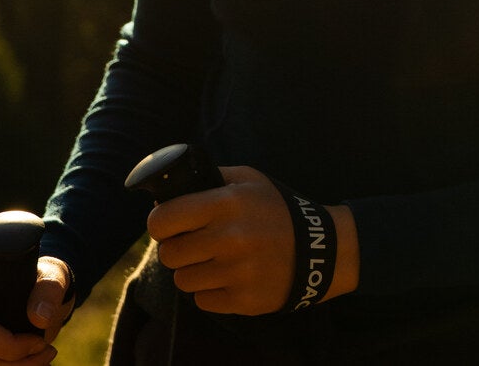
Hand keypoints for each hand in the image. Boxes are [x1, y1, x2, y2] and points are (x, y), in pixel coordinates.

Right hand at [0, 255, 73, 363]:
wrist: (37, 296)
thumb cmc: (41, 282)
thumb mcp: (52, 278)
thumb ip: (49, 291)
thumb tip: (40, 318)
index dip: (8, 346)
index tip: (39, 343)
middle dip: (16, 364)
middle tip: (48, 353)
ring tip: (41, 358)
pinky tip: (28, 363)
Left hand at [147, 165, 359, 315]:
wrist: (320, 250)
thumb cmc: (277, 210)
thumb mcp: (249, 180)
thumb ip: (211, 177)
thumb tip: (168, 189)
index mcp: (226, 204)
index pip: (163, 220)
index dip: (159, 223)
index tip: (167, 225)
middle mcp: (229, 238)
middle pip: (169, 254)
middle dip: (176, 248)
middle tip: (192, 244)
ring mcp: (237, 272)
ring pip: (182, 281)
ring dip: (192, 272)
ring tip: (212, 261)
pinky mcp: (243, 300)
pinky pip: (202, 301)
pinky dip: (210, 292)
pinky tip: (227, 278)